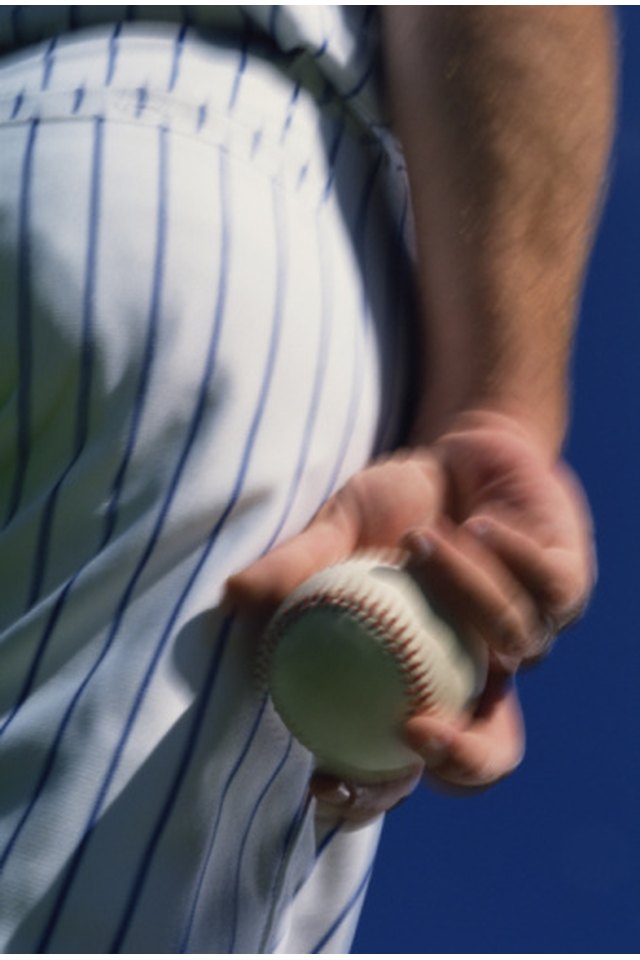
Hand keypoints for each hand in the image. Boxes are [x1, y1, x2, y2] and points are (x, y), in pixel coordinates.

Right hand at [226, 410, 595, 820]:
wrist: (463, 450)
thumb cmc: (395, 502)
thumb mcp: (339, 528)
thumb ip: (296, 565)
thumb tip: (232, 597)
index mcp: (423, 677)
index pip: (402, 768)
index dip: (369, 796)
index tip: (325, 783)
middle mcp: (482, 673)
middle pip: (492, 755)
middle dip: (461, 759)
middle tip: (411, 727)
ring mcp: (533, 635)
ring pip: (513, 643)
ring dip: (460, 587)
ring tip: (421, 537)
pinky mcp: (569, 589)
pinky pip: (545, 587)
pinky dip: (501, 554)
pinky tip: (478, 522)